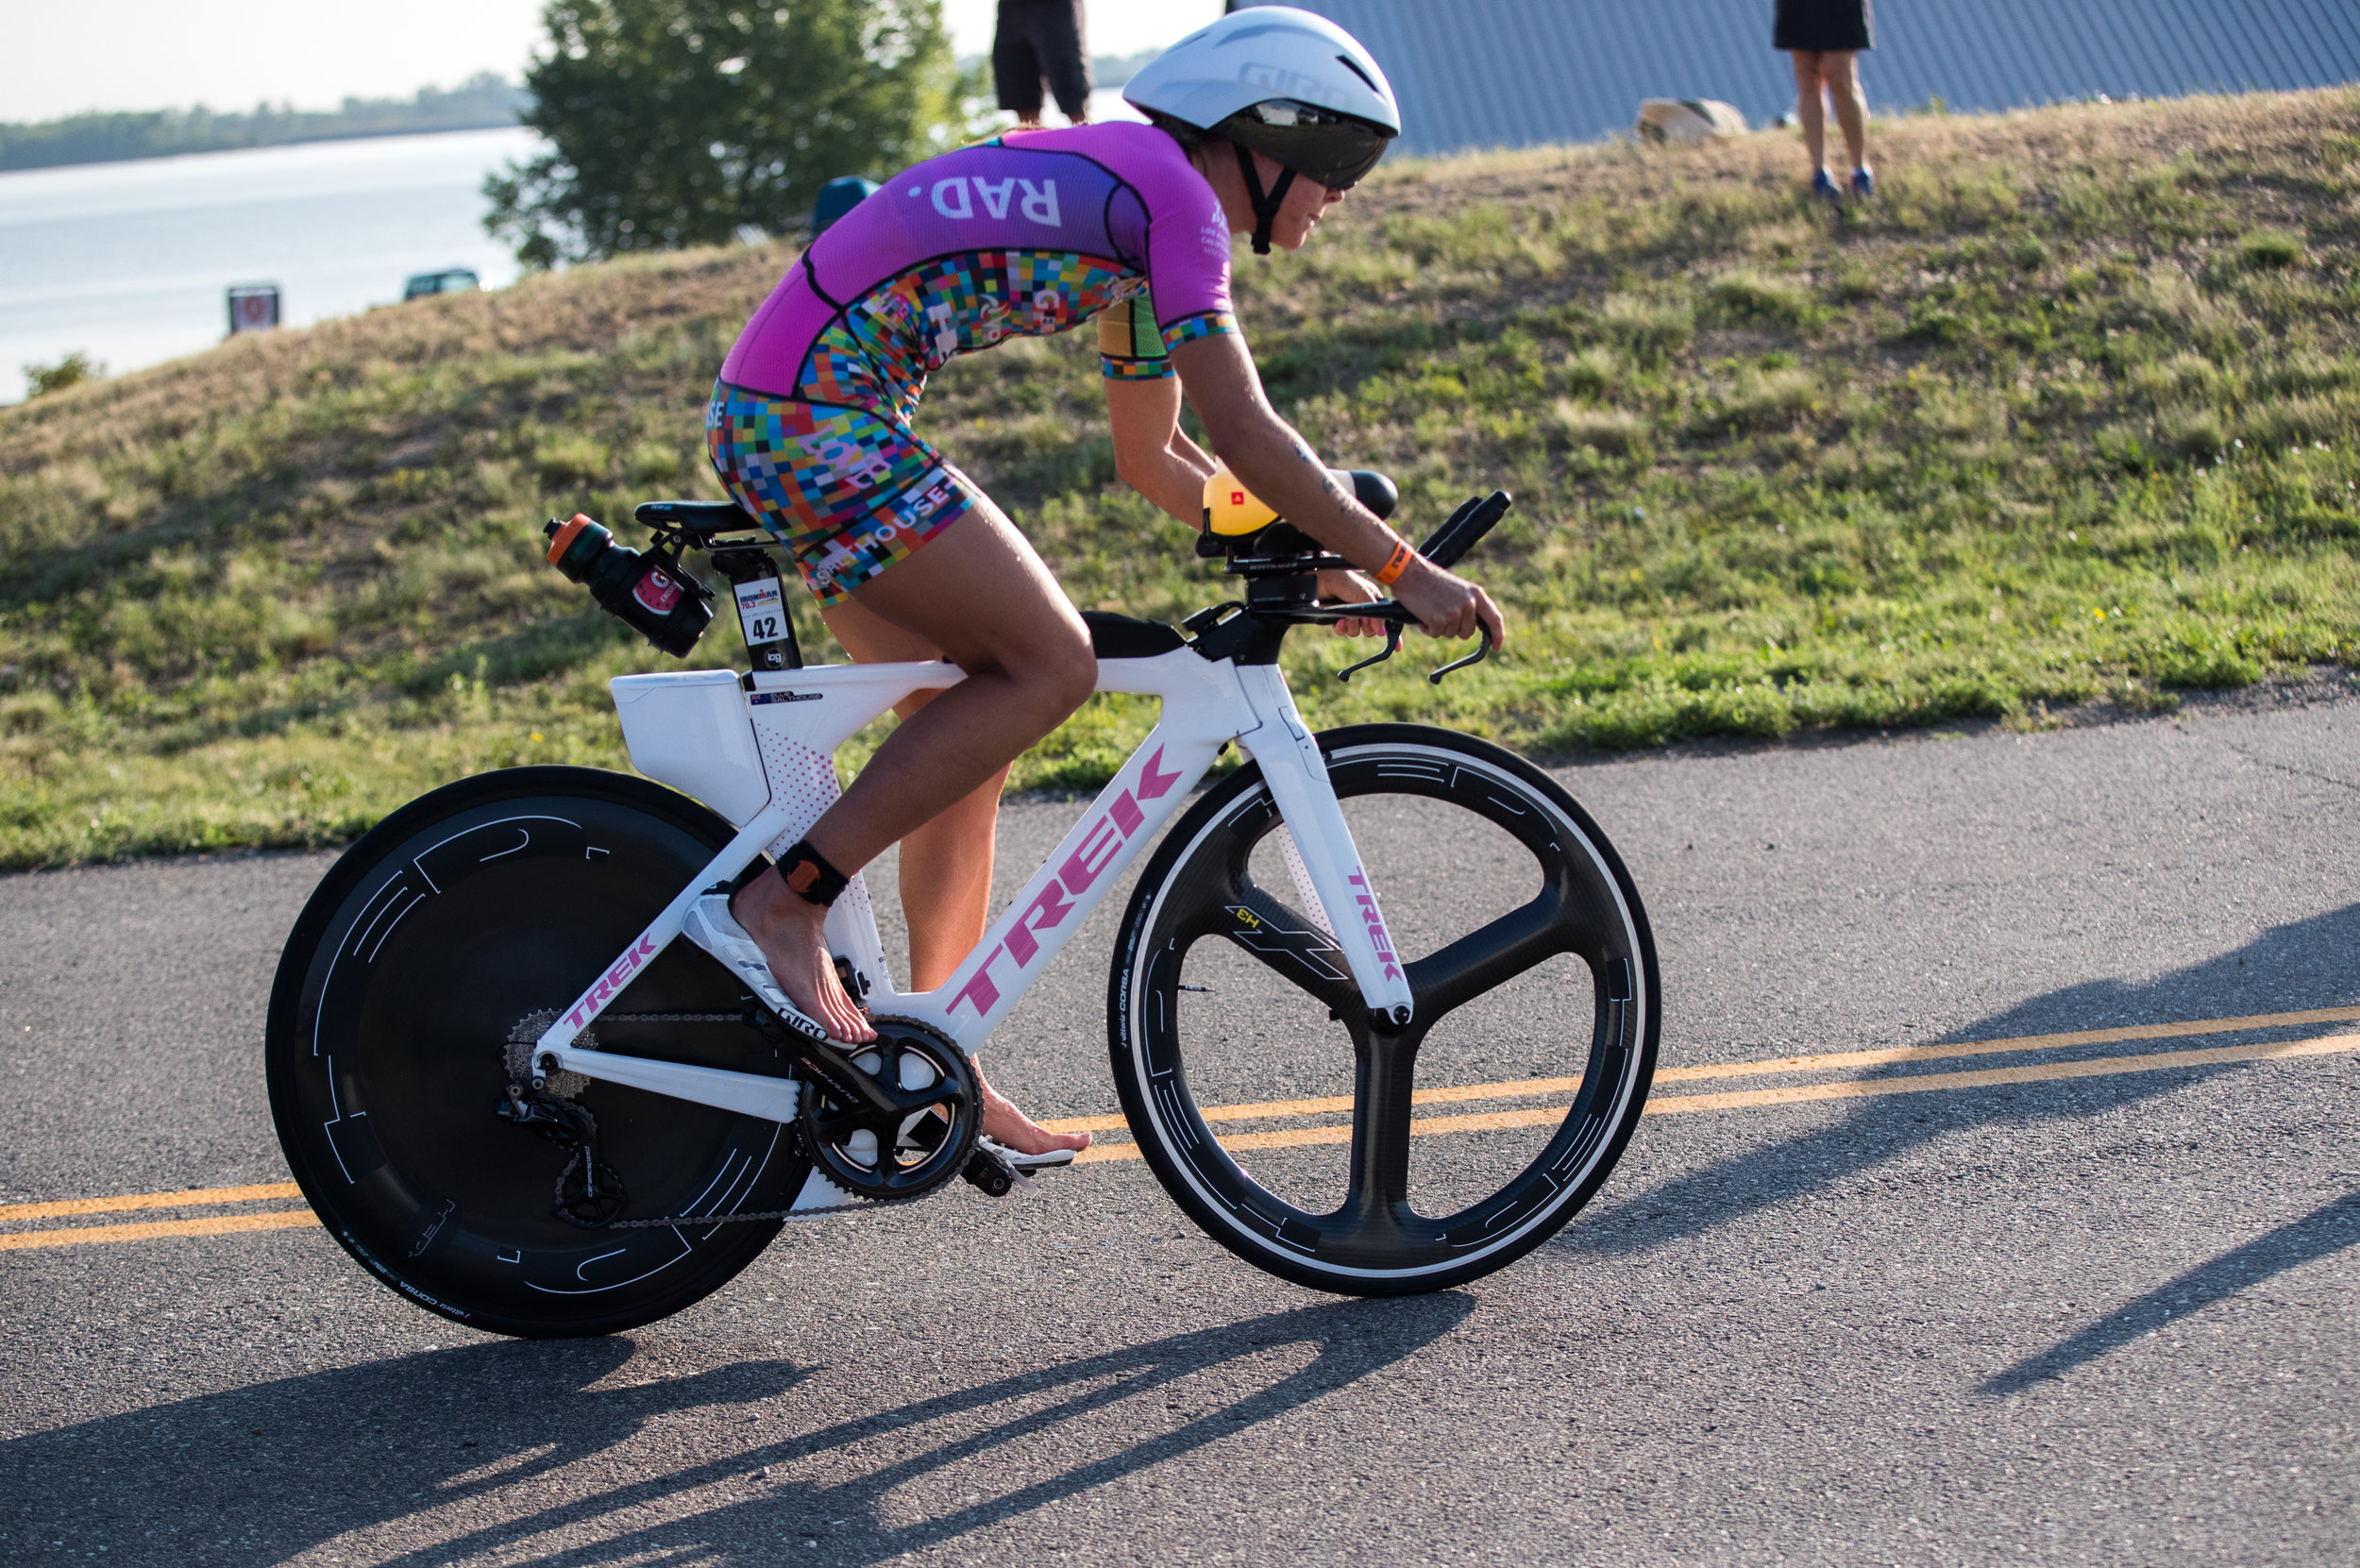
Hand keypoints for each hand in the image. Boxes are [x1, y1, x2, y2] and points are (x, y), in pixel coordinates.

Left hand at [1315, 568, 1386, 636]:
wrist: (1321, 578)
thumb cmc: (1344, 580)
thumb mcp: (1364, 594)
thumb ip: (1375, 613)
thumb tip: (1382, 632)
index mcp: (1374, 601)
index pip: (1386, 619)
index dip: (1392, 633)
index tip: (1397, 647)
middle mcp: (1363, 609)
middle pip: (1371, 630)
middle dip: (1367, 627)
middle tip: (1363, 620)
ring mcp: (1349, 614)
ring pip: (1356, 632)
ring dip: (1353, 626)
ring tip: (1347, 617)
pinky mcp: (1336, 619)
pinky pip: (1342, 632)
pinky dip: (1341, 628)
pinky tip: (1338, 621)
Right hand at [1392, 557, 1507, 648]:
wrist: (1409, 572)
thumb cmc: (1430, 580)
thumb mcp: (1458, 589)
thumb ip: (1470, 604)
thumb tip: (1473, 627)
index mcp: (1477, 593)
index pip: (1494, 618)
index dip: (1498, 635)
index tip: (1497, 646)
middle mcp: (1469, 603)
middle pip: (1467, 632)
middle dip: (1454, 629)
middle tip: (1441, 614)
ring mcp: (1455, 612)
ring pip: (1450, 634)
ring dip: (1439, 627)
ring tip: (1430, 609)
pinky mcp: (1440, 620)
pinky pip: (1435, 634)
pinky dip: (1427, 628)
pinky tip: (1423, 613)